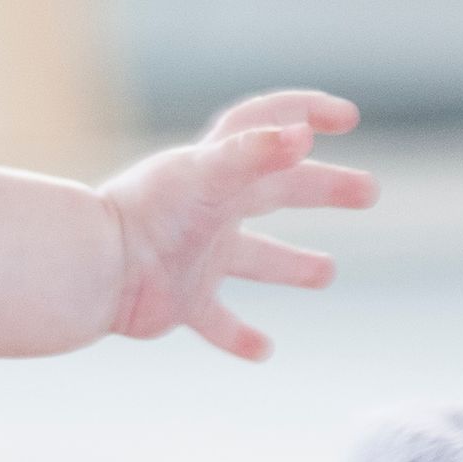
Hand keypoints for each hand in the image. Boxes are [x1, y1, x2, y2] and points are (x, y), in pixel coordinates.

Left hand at [96, 89, 376, 359]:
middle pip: (277, 190)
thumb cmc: (147, 214)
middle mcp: (210, 208)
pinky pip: (216, 320)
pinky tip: (263, 351)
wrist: (92, 272)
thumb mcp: (207, 175)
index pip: (265, 124)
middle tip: (370, 191)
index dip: (304, 111)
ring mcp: (197, 256)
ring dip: (290, 264)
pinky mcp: (182, 300)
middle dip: (323, 187)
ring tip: (327, 273)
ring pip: (253, 257)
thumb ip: (254, 153)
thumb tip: (302, 136)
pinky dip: (239, 336)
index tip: (345, 119)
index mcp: (216, 168)